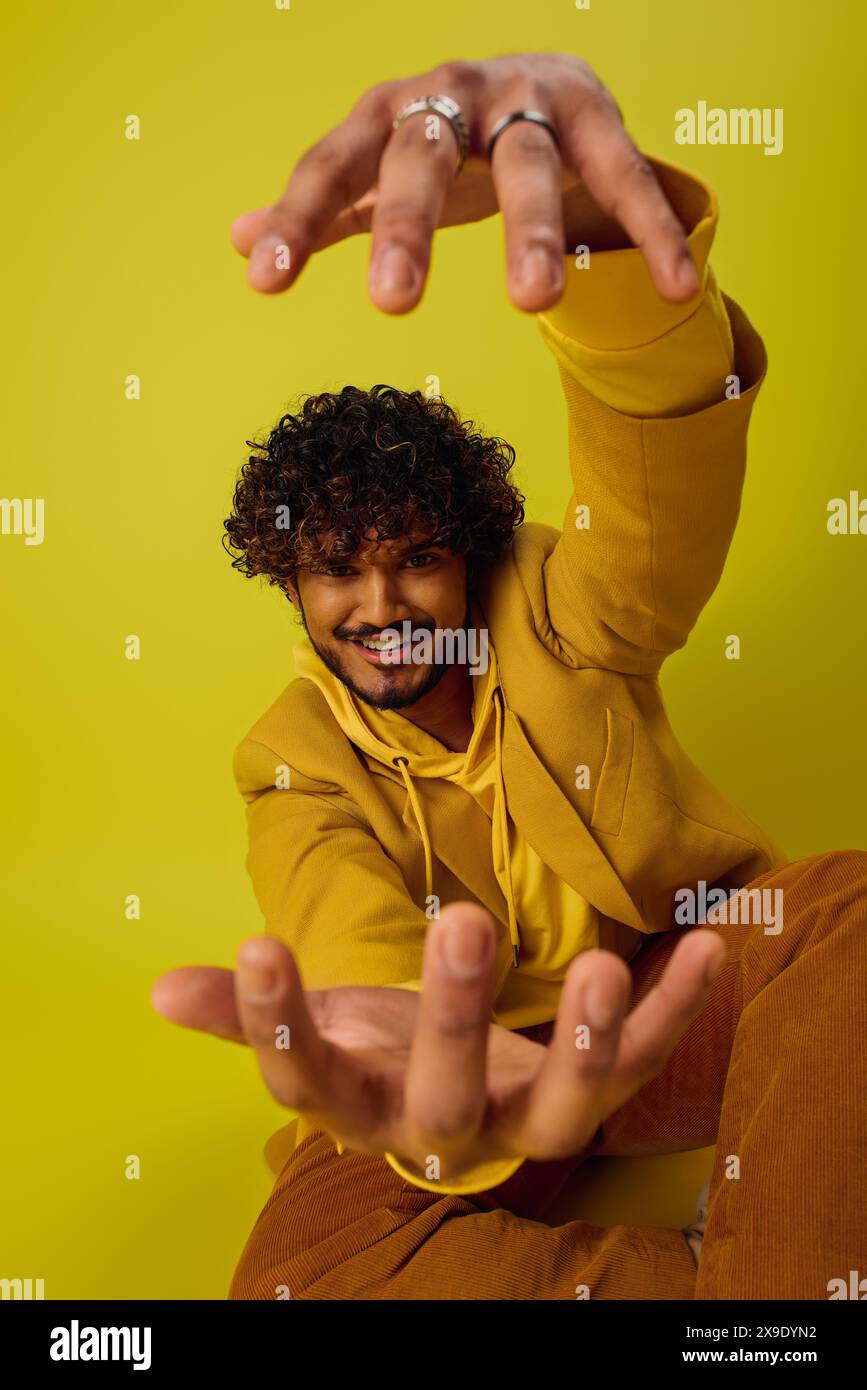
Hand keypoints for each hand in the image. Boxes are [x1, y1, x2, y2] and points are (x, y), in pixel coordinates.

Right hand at [151, 902, 724, 1182]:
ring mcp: (525, 1116)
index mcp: (360, 1106)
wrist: (451, 1094)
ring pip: (562, 1108)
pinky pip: (643, 1063)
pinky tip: (711, 945)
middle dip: (454, 1017)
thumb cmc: (376, 1053)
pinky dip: (679, 1012)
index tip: (259, 946)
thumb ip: (245, 1011)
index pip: (306, 1080)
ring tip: (604, 972)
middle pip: (445, 1096)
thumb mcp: (317, 1029)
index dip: (279, 1023)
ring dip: (585, 1043)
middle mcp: (444, 1128)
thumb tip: (160, 988)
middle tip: (459, 922)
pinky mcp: (592, 1091)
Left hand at [230, 51, 699, 314]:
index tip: (266, 281)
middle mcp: (452, 96)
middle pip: (422, 155)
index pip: (334, 164)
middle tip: (393, 304)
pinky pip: (625, 175)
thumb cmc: (450, 141)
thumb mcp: (384, 170)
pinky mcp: (597, 115)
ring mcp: (527, 101)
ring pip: (526, 164)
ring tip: (534, 304)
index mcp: (389, 114)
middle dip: (408, 226)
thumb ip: (328, 209)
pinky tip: (680, 287)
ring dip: (532, 230)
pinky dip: (650, 230)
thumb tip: (237, 241)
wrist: (541, 81)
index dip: (299, 218)